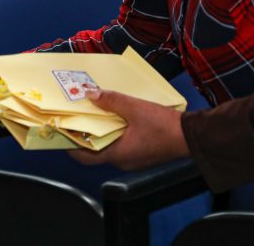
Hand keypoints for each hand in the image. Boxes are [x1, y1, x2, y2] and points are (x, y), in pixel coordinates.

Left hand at [67, 90, 188, 170]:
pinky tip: (115, 116)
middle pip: (95, 150)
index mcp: (117, 154)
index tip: (61, 131)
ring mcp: (133, 158)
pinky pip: (122, 143)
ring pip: (109, 146)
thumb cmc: (165, 127)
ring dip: (101, 131)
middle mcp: (122, 160)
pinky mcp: (142, 152)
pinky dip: (115, 132)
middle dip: (84, 134)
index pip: (84, 156)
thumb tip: (91, 94)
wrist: (192, 137)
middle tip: (76, 118)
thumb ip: (112, 101)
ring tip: (94, 113)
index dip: (69, 144)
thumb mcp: (135, 108)